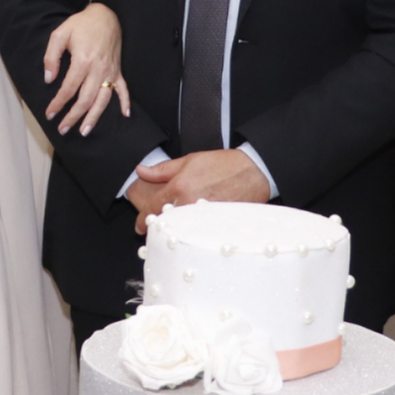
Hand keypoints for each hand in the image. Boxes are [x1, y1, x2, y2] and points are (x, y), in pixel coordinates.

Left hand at [42, 2, 130, 135]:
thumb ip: (51, 57)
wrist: (105, 15)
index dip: (58, 103)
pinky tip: (125, 115)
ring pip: (103, 100)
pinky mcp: (118, 70)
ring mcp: (110, 71)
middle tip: (63, 129)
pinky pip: (123, 89)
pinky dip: (125, 102)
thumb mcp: (60, 34)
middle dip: (73, 117)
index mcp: (82, 61)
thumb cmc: (81, 24)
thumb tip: (49, 79)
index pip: (68, 89)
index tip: (50, 114)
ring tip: (85, 130)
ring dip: (94, 117)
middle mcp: (98, 69)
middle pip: (85, 100)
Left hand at [128, 149, 270, 232]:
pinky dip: (192, 235)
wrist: (254, 171)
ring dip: (175, 233)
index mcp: (179, 186)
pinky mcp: (216, 225)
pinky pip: (198, 234)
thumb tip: (141, 170)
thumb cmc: (223, 164)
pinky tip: (193, 232)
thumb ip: (162, 169)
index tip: (140, 226)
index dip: (142, 220)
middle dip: (158, 228)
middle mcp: (189, 203)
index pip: (151, 208)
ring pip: (179, 231)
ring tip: (175, 232)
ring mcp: (203, 217)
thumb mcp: (190, 160)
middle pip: (164, 224)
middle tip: (157, 230)